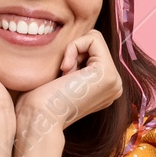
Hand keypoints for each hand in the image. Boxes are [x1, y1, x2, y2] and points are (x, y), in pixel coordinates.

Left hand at [13, 30, 124, 146]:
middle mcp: (115, 86)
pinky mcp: (108, 74)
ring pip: (95, 39)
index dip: (73, 55)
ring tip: (65, 77)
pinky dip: (73, 47)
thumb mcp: (66, 78)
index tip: (62, 76)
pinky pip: (94, 39)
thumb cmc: (41, 100)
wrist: (39, 117)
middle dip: (75, 54)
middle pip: (96, 44)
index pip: (95, 51)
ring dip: (73, 52)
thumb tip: (80, 41)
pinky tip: (66, 70)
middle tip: (63, 77)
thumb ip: (78, 64)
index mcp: (107, 89)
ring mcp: (115, 82)